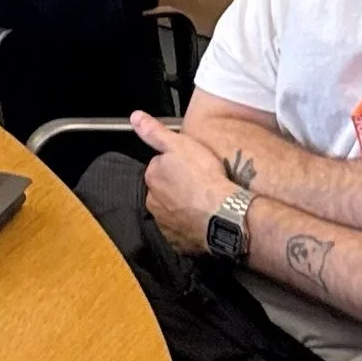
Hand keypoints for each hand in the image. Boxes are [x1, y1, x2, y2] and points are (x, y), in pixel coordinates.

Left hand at [133, 114, 238, 256]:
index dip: (176, 165)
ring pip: (172, 213)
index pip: (158, 168)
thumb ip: (155, 132)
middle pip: (164, 192)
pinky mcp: (180, 243)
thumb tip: (135, 117)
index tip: (190, 167)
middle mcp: (154, 203)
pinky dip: (192, 227)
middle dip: (177, 189)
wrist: (225, 214)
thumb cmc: (205, 179)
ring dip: (184, 208)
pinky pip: (184, 233)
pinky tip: (205, 220)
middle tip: (199, 185)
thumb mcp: (180, 144)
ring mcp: (167, 225)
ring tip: (204, 202)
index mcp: (152, 178)